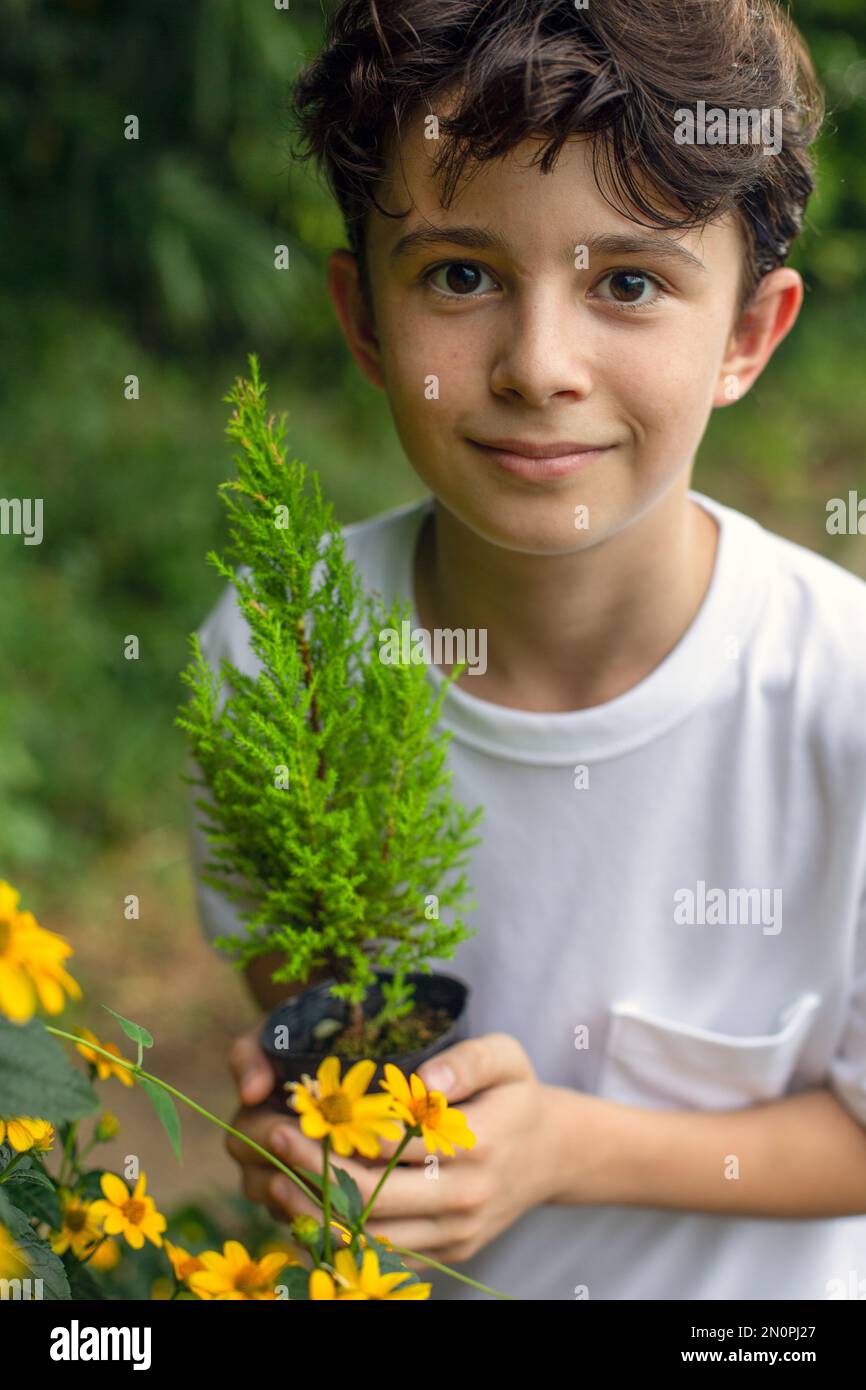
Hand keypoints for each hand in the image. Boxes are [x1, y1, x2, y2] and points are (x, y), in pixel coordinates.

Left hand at [239, 1032, 572, 1266]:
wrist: (554, 1156)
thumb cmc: (518, 1096)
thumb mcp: (506, 1058)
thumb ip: (468, 1059)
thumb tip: (425, 1081)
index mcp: (478, 1143)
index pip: (392, 1146)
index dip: (339, 1131)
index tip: (299, 1110)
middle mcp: (465, 1196)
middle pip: (372, 1198)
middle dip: (312, 1172)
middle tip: (273, 1141)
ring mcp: (455, 1232)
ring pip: (372, 1234)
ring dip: (317, 1211)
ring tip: (274, 1180)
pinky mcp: (448, 1253)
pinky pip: (387, 1253)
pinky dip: (344, 1235)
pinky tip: (310, 1207)